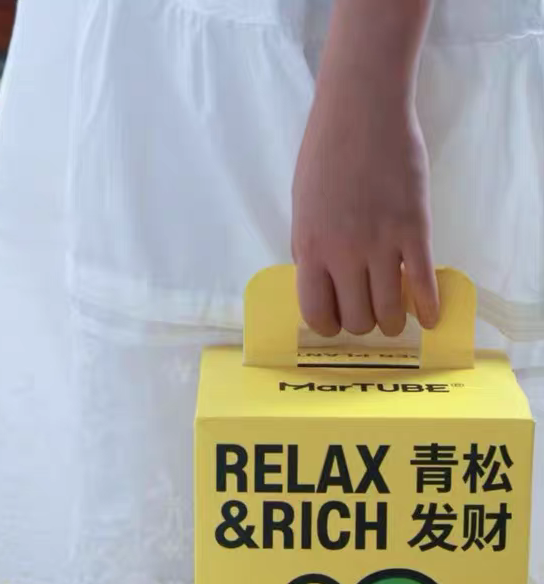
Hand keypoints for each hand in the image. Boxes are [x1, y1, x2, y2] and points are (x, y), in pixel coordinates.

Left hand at [292, 0, 438, 336]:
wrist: (362, 109)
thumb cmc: (325, 152)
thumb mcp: (301, 206)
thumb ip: (309, 246)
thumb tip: (321, 280)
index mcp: (311, 248)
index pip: (317, 312)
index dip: (327, 326)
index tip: (335, 322)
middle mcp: (345, 253)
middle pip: (357, 318)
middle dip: (362, 324)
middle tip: (368, 314)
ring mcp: (382, 243)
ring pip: (390, 310)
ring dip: (393, 322)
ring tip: (396, 317)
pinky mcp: (415, 229)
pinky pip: (424, 283)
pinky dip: (428, 307)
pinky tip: (430, 317)